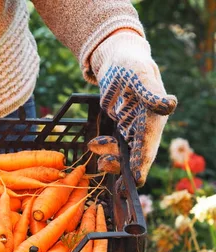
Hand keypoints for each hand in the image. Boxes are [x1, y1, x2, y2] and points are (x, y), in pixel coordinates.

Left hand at [91, 30, 176, 186]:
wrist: (119, 62)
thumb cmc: (131, 66)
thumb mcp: (139, 76)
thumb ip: (151, 93)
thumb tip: (170, 105)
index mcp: (153, 119)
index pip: (148, 146)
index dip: (142, 164)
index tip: (135, 179)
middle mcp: (145, 129)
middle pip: (137, 156)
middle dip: (123, 168)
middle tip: (105, 166)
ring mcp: (132, 130)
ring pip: (124, 154)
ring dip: (109, 158)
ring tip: (94, 146)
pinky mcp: (120, 129)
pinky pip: (113, 147)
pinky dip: (103, 150)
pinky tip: (93, 146)